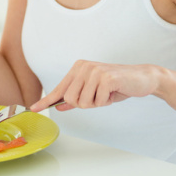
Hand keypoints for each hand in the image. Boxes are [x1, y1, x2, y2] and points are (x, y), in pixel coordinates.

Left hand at [30, 60, 162, 112]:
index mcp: (78, 68)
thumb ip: (76, 98)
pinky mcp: (107, 78)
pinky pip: (99, 101)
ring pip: (84, 103)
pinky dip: (107, 101)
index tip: (34, 108)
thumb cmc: (117, 85)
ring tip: (107, 93)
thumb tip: (59, 106)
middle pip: (72, 100)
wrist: (142, 78)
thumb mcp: (94, 92)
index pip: (60, 88)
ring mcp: (95, 71)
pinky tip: (114, 92)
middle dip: (86, 104)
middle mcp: (84, 67)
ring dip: (98, 103)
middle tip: (99, 96)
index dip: (47, 100)